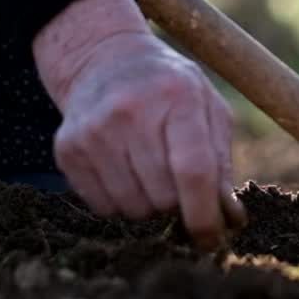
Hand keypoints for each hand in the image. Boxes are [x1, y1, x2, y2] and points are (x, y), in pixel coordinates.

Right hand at [33, 0, 244, 249]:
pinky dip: (119, 202)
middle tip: (178, 185)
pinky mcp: (68, 148)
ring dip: (148, 205)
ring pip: (131, 208)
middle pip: (162, 197)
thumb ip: (221, 160)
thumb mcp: (207, 107)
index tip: (211, 240)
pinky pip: (102, 207)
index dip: (204, 214)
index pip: (194, 170)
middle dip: (177, 205)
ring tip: (150, 172)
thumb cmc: (169, 88)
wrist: (104, 59)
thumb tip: (230, 219)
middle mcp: (131, 110)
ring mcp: (94, 130)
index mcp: (178, 96)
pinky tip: (124, 170)